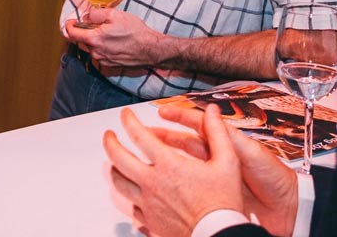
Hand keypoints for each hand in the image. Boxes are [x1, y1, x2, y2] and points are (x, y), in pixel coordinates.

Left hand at [65, 8, 162, 69]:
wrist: (150, 49)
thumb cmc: (135, 31)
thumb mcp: (115, 14)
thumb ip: (96, 14)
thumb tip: (86, 16)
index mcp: (94, 39)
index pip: (72, 34)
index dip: (68, 26)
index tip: (70, 22)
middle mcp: (95, 52)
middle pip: (80, 42)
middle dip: (83, 32)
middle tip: (92, 24)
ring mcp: (102, 60)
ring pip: (90, 49)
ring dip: (93, 41)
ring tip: (106, 33)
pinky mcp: (109, 65)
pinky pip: (99, 55)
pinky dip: (101, 48)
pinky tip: (112, 42)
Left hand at [103, 107, 243, 236]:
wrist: (219, 235)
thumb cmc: (222, 203)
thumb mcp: (227, 163)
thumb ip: (217, 133)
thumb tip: (212, 112)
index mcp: (169, 165)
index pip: (139, 135)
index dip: (128, 120)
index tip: (125, 114)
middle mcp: (153, 183)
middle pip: (118, 158)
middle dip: (110, 142)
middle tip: (109, 135)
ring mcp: (148, 203)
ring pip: (119, 182)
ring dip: (114, 167)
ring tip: (114, 161)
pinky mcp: (149, 220)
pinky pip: (130, 204)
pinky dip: (127, 193)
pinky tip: (132, 190)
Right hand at [159, 105, 298, 235]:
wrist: (287, 209)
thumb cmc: (275, 178)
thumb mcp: (251, 153)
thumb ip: (229, 136)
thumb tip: (211, 114)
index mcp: (227, 143)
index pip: (199, 124)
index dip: (180, 116)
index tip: (163, 111)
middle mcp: (218, 158)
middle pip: (185, 143)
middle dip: (165, 136)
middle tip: (145, 133)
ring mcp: (214, 177)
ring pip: (184, 164)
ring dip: (166, 158)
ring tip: (147, 156)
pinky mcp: (214, 194)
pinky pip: (190, 185)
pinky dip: (175, 182)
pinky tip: (162, 183)